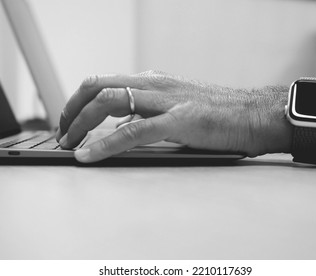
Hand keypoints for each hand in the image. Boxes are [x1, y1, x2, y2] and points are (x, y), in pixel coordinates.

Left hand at [56, 71, 291, 162]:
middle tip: (62, 133)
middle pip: (96, 86)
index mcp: (153, 81)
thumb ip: (151, 110)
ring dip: (80, 123)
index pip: (103, 82)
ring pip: (108, 103)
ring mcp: (165, 100)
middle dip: (71, 110)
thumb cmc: (218, 113)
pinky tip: (89, 155)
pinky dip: (105, 143)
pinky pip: (132, 131)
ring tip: (68, 143)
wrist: (253, 115)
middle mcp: (155, 84)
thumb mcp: (177, 105)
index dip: (79, 100)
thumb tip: (124, 124)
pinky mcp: (177, 120)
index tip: (70, 121)